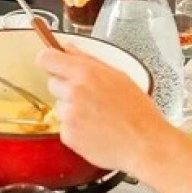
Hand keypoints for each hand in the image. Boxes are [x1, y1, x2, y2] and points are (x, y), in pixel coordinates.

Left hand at [37, 48, 179, 177]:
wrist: (144, 144)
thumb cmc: (138, 111)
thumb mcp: (119, 76)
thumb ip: (88, 60)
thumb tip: (68, 48)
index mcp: (86, 73)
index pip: (46, 58)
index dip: (49, 60)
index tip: (53, 64)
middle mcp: (74, 92)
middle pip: (52, 83)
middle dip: (66, 88)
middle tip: (89, 97)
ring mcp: (69, 115)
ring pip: (59, 106)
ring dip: (71, 110)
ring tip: (97, 116)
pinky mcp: (68, 136)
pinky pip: (63, 127)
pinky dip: (75, 129)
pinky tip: (95, 130)